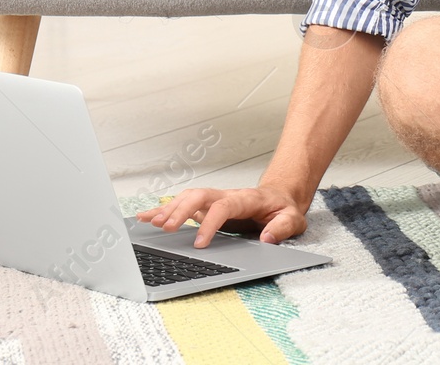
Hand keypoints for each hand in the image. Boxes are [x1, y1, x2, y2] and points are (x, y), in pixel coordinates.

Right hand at [134, 185, 307, 247]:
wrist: (280, 197)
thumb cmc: (283, 209)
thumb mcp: (293, 219)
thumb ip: (282, 228)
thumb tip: (267, 238)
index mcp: (246, 199)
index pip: (223, 207)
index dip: (210, 224)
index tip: (200, 244)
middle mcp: (227, 195)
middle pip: (199, 196)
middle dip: (181, 210)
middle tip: (166, 228)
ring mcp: (215, 199)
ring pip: (188, 198)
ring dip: (169, 209)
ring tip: (151, 222)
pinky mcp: (207, 206)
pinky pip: (183, 204)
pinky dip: (164, 209)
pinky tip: (146, 217)